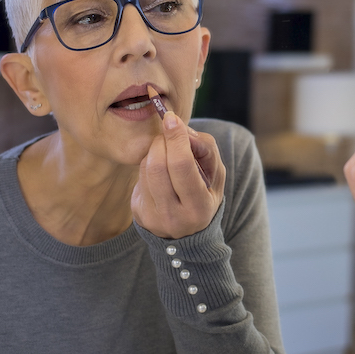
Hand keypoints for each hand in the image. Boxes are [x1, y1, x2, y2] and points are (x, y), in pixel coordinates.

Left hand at [132, 111, 225, 238]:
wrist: (187, 234)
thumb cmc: (205, 195)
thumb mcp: (217, 176)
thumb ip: (206, 149)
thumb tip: (179, 129)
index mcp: (198, 207)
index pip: (181, 166)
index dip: (176, 138)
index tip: (172, 119)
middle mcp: (173, 215)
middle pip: (157, 166)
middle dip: (162, 142)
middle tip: (169, 134)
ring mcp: (152, 216)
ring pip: (145, 169)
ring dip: (155, 152)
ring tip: (168, 155)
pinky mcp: (138, 212)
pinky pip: (139, 178)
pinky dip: (149, 166)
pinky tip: (161, 174)